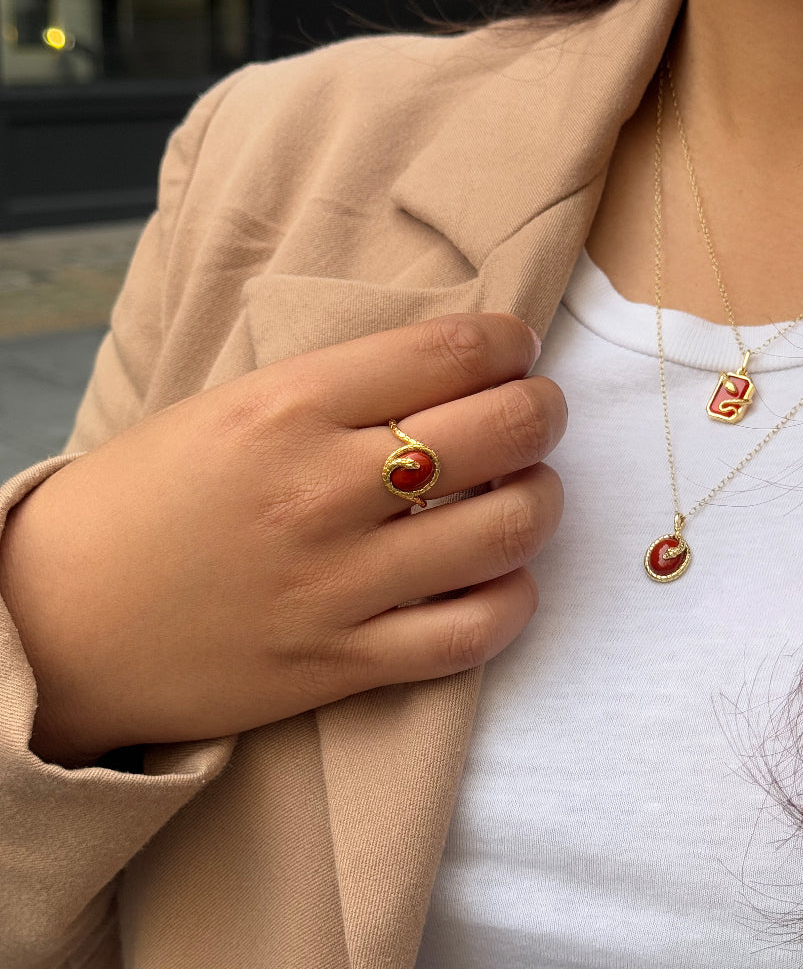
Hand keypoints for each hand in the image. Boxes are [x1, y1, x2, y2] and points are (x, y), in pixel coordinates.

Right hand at [0, 313, 565, 766]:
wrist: (55, 627)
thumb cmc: (139, 506)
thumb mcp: (224, 411)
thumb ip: (336, 391)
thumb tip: (446, 376)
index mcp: (284, 406)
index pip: (447, 351)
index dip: (508, 342)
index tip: (516, 349)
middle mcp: (321, 489)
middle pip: (499, 431)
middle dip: (543, 410)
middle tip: (538, 412)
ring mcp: (337, 584)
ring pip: (507, 529)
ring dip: (543, 499)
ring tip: (530, 489)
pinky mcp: (342, 663)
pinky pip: (473, 634)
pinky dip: (513, 600)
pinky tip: (504, 579)